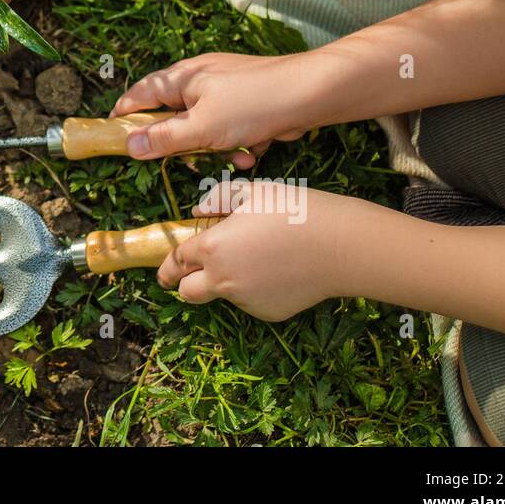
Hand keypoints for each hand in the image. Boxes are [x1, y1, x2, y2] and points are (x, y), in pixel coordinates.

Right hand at [112, 52, 322, 166]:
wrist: (311, 93)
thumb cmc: (253, 104)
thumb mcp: (202, 127)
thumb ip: (164, 138)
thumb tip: (129, 145)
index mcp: (183, 78)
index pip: (141, 93)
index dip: (125, 114)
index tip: (114, 135)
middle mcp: (201, 79)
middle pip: (174, 116)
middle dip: (184, 142)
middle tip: (189, 159)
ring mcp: (226, 90)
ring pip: (205, 127)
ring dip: (217, 148)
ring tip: (235, 156)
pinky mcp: (248, 103)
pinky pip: (231, 129)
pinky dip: (239, 143)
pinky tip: (253, 151)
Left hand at [159, 181, 366, 320]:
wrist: (339, 246)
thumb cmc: (294, 211)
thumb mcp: (252, 191)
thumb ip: (218, 198)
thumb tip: (199, 209)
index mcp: (212, 248)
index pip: (177, 261)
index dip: (168, 265)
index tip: (165, 270)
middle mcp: (223, 280)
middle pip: (188, 292)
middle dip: (183, 284)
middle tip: (190, 276)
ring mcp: (246, 300)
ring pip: (223, 295)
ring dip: (227, 282)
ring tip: (259, 256)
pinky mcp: (269, 312)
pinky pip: (251, 301)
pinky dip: (255, 290)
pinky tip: (278, 270)